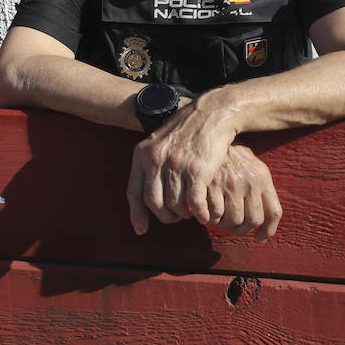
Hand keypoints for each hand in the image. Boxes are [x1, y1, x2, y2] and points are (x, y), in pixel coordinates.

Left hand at [125, 98, 240, 234]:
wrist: (211, 114)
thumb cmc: (186, 132)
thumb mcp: (160, 143)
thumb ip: (151, 164)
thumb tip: (145, 192)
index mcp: (143, 154)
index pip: (134, 192)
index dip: (136, 214)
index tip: (141, 230)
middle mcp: (156, 159)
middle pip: (154, 202)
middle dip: (165, 216)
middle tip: (176, 218)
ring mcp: (176, 164)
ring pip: (174, 204)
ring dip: (183, 214)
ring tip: (190, 213)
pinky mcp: (198, 170)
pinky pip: (195, 203)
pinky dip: (200, 213)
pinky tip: (205, 214)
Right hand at [203, 144, 281, 241]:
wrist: (208, 133)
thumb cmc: (231, 153)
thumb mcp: (252, 165)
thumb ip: (261, 189)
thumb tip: (263, 225)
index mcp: (262, 176)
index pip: (273, 213)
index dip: (268, 231)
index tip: (259, 239)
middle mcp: (249, 180)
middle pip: (252, 221)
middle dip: (242, 230)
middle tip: (233, 228)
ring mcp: (230, 183)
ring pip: (233, 220)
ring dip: (225, 225)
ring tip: (218, 219)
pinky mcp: (210, 184)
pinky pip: (214, 213)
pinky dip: (210, 219)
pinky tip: (206, 213)